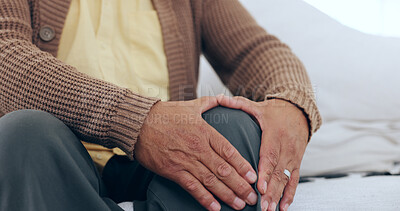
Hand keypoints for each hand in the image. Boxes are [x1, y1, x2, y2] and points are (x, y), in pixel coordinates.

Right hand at [135, 97, 257, 210]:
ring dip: (227, 195)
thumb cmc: (165, 114)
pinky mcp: (173, 170)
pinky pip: (192, 187)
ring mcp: (186, 160)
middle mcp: (198, 147)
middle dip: (240, 186)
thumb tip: (226, 97)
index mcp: (205, 131)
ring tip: (239, 205)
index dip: (243, 166)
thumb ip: (212, 102)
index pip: (229, 151)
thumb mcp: (191, 105)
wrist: (139, 123)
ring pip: (211, 181)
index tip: (253, 177)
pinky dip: (204, 198)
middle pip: (224, 169)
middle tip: (252, 198)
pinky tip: (215, 207)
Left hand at [217, 96, 308, 210]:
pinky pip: (294, 181)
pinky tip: (283, 208)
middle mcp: (286, 148)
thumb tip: (220, 97)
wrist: (299, 112)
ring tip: (270, 210)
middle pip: (278, 172)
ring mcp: (293, 157)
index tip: (260, 186)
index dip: (265, 172)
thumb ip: (238, 104)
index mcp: (274, 135)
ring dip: (279, 196)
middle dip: (270, 190)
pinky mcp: (296, 163)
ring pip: (286, 179)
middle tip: (262, 206)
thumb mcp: (257, 106)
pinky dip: (290, 195)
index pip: (269, 155)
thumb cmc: (273, 112)